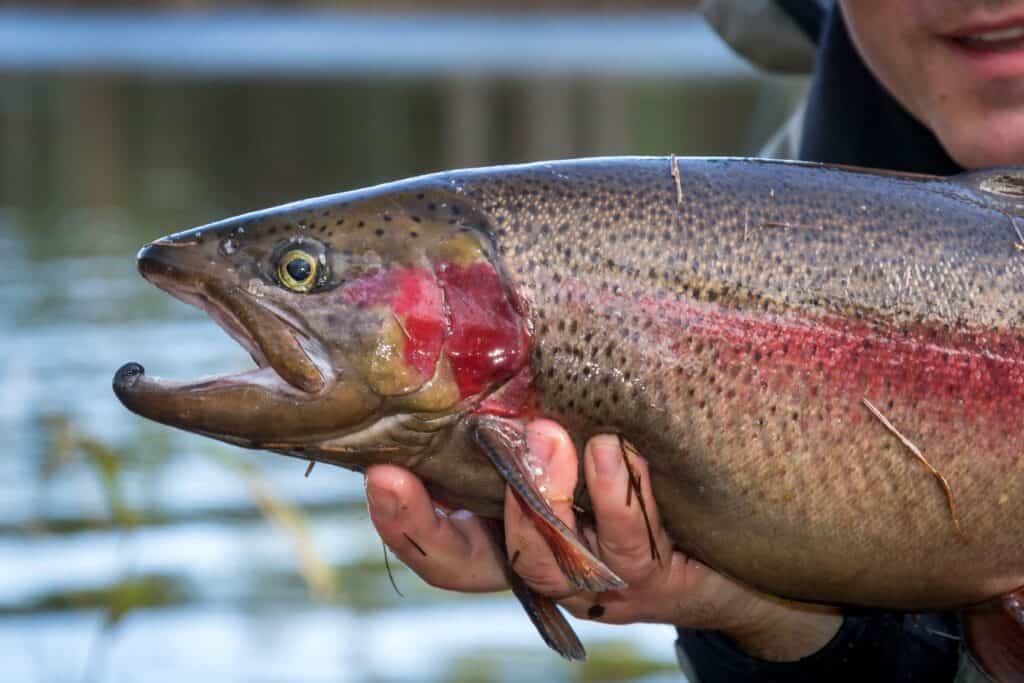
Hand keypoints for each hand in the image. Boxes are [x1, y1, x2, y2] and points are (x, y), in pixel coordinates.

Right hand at [365, 419, 840, 661]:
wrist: (731, 535)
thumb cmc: (633, 468)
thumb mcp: (569, 432)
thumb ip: (520, 407)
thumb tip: (466, 330)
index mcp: (505, 529)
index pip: (437, 542)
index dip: (404, 521)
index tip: (382, 472)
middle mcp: (540, 561)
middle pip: (472, 567)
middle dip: (448, 519)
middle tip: (450, 455)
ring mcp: (595, 577)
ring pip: (549, 560)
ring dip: (547, 497)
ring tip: (553, 436)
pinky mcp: (654, 577)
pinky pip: (630, 545)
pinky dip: (621, 496)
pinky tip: (617, 451)